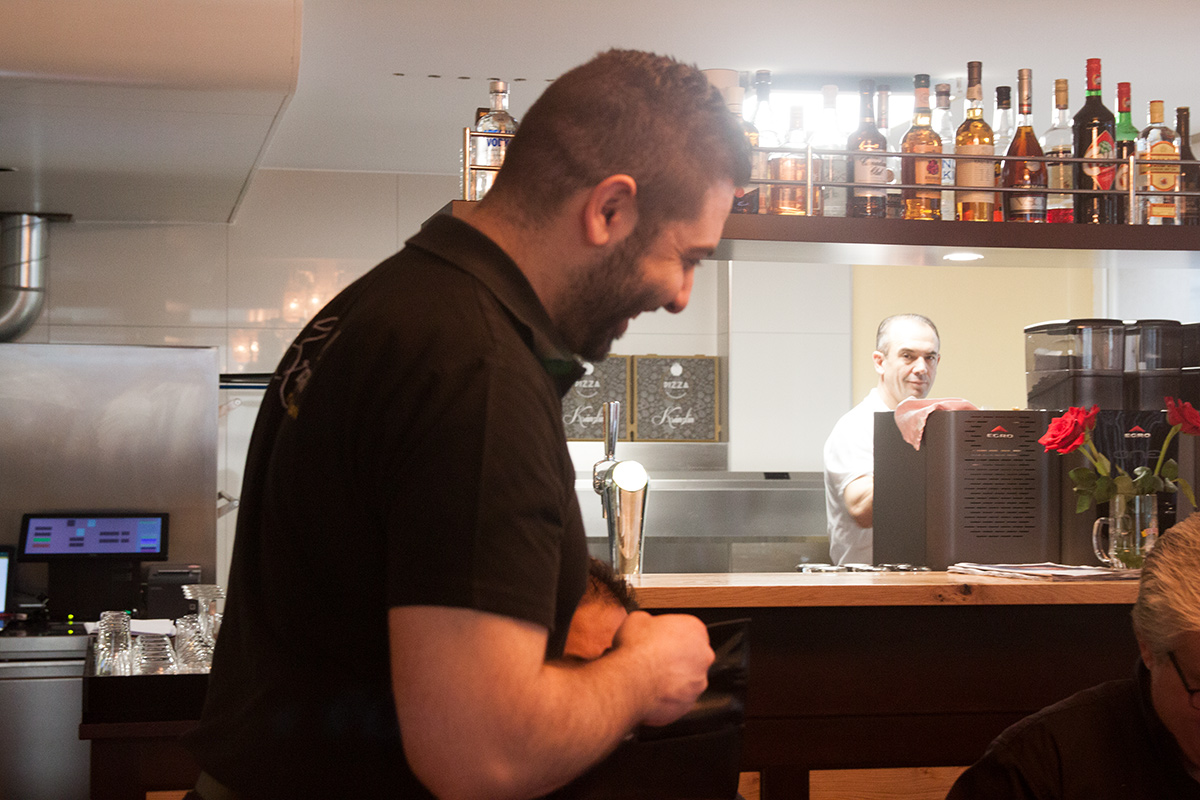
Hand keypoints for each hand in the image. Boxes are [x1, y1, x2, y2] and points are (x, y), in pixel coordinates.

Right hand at [613, 611, 713, 726]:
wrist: (631, 681)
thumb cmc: (636, 651)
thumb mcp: (637, 619)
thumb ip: (650, 621)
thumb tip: (646, 624)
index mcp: (694, 629)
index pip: (691, 631)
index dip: (673, 637)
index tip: (662, 641)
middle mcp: (703, 656)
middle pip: (693, 656)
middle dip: (677, 658)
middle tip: (656, 659)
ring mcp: (698, 681)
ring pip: (688, 680)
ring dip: (674, 679)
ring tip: (651, 677)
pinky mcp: (689, 703)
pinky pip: (679, 699)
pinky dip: (668, 697)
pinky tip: (652, 691)